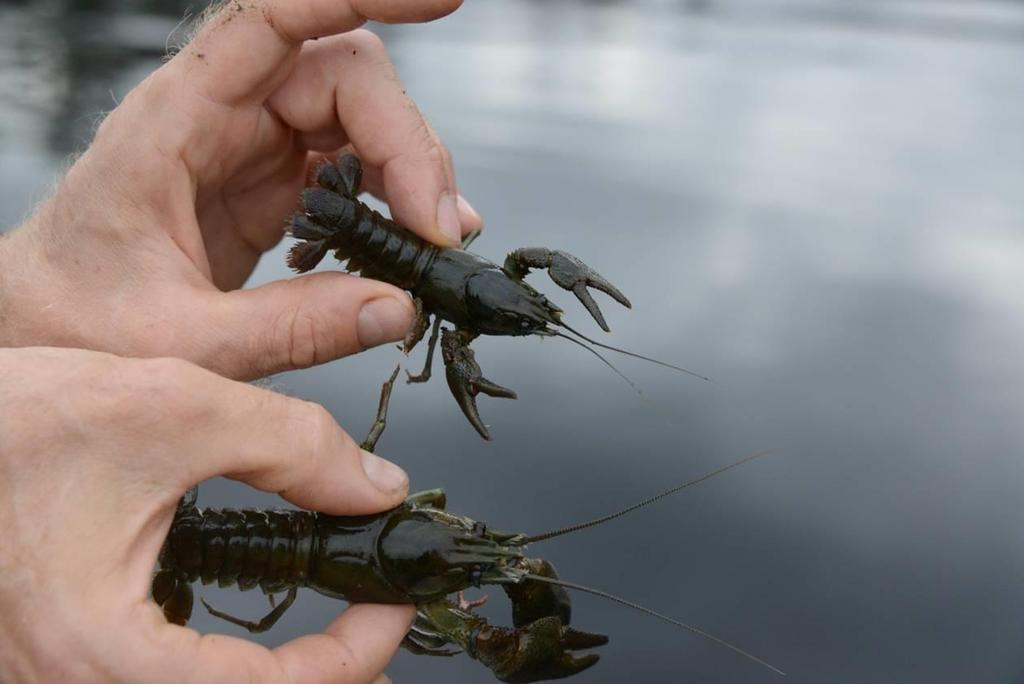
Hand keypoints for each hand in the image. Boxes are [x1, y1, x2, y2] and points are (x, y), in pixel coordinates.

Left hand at [0, 0, 481, 380]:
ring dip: (411, 171)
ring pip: (359, 118)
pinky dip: (394, 196)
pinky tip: (409, 239)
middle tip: (437, 228)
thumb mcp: (183, 340)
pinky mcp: (271, 183)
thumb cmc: (79, 319)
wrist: (47, 329)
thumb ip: (293, 327)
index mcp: (176, 120)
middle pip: (345, 78)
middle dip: (408, 143)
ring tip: (434, 241)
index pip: (276, 19)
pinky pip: (352, 165)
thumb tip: (398, 307)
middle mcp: (219, 116)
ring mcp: (250, 146)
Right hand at [0, 347, 414, 683]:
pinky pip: (150, 680)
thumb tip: (376, 487)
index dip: (351, 657)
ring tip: (330, 642)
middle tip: (373, 636)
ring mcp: (54, 678)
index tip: (391, 608)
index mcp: (97, 654)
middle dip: (321, 678)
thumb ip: (293, 448)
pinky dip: (215, 670)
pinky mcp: (54, 656)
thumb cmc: (14, 422)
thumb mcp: (176, 411)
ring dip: (272, 679)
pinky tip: (243, 634)